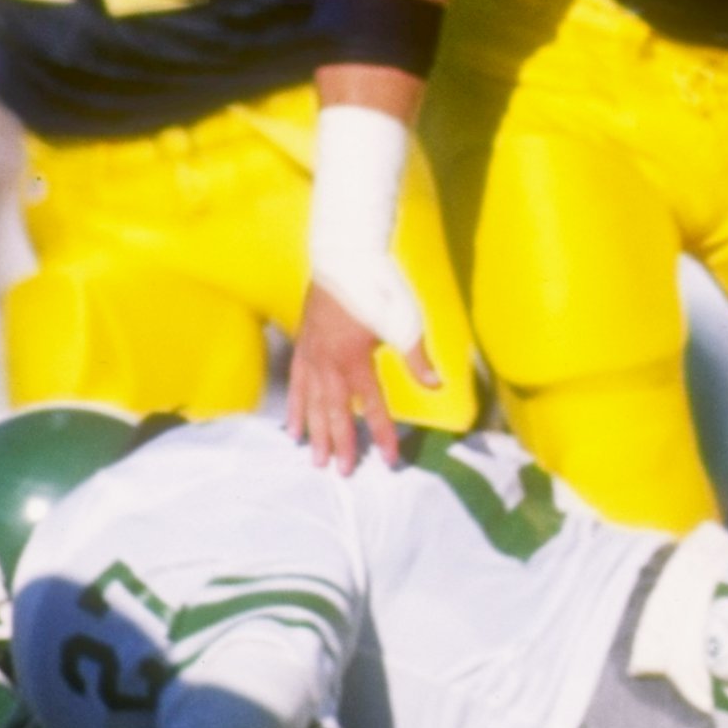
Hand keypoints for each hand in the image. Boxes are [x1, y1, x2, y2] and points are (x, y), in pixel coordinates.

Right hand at [293, 105, 435, 471]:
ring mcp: (311, 355)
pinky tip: (291, 426)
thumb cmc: (379, 285)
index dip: (382, 435)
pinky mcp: (303, 345)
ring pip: (311, 404)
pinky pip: (296, 385)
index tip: (390, 460)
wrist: (342, 255)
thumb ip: (416, 357)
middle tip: (344, 472)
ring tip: (315, 459)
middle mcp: (328, 364)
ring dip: (315, 433)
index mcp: (355, 361)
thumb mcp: (405, 321)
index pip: (372, 407)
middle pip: (335, 413)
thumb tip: (436, 385)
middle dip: (341, 444)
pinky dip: (294, 407)